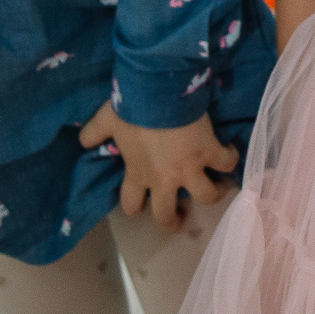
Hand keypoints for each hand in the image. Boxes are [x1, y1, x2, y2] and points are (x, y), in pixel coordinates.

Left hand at [79, 104, 238, 230]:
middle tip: (181, 215)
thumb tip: (83, 140)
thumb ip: (94, 132)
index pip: (132, 205)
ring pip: (206, 197)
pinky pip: (227, 163)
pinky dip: (231, 159)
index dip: (138, 207)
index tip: (146, 201)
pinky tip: (230, 150)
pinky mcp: (210, 152)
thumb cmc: (132, 108)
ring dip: (213, 194)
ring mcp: (190, 169)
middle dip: (174, 221)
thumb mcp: (107, 120)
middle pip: (167, 216)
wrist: (159, 92)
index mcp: (138, 174)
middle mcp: (164, 179)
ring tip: (217, 187)